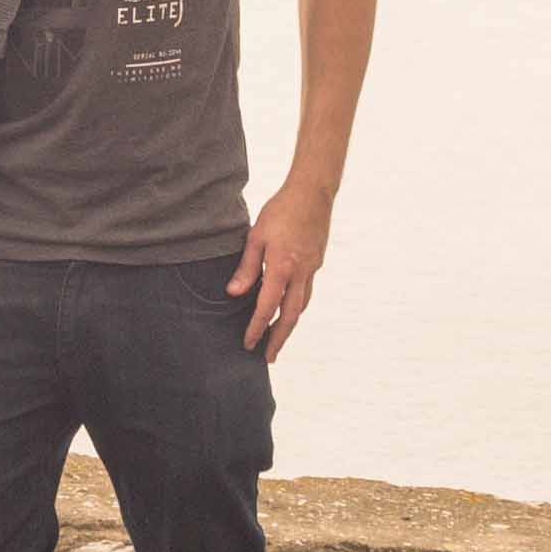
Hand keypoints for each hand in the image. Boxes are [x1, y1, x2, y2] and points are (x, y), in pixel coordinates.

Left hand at [229, 179, 332, 361]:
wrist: (313, 193)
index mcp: (282, 268)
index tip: (248, 344)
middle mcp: (301, 274)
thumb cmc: (280, 211)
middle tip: (269, 357)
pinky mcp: (316, 264)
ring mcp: (312, 270)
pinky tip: (288, 310)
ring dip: (289, 325)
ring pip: (301, 306)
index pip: (267, 307)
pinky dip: (296, 307)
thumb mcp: (256, 237)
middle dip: (279, 339)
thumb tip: (234, 294)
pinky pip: (306, 293)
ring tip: (277, 338)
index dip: (257, 328)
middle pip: (291, 316)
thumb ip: (246, 267)